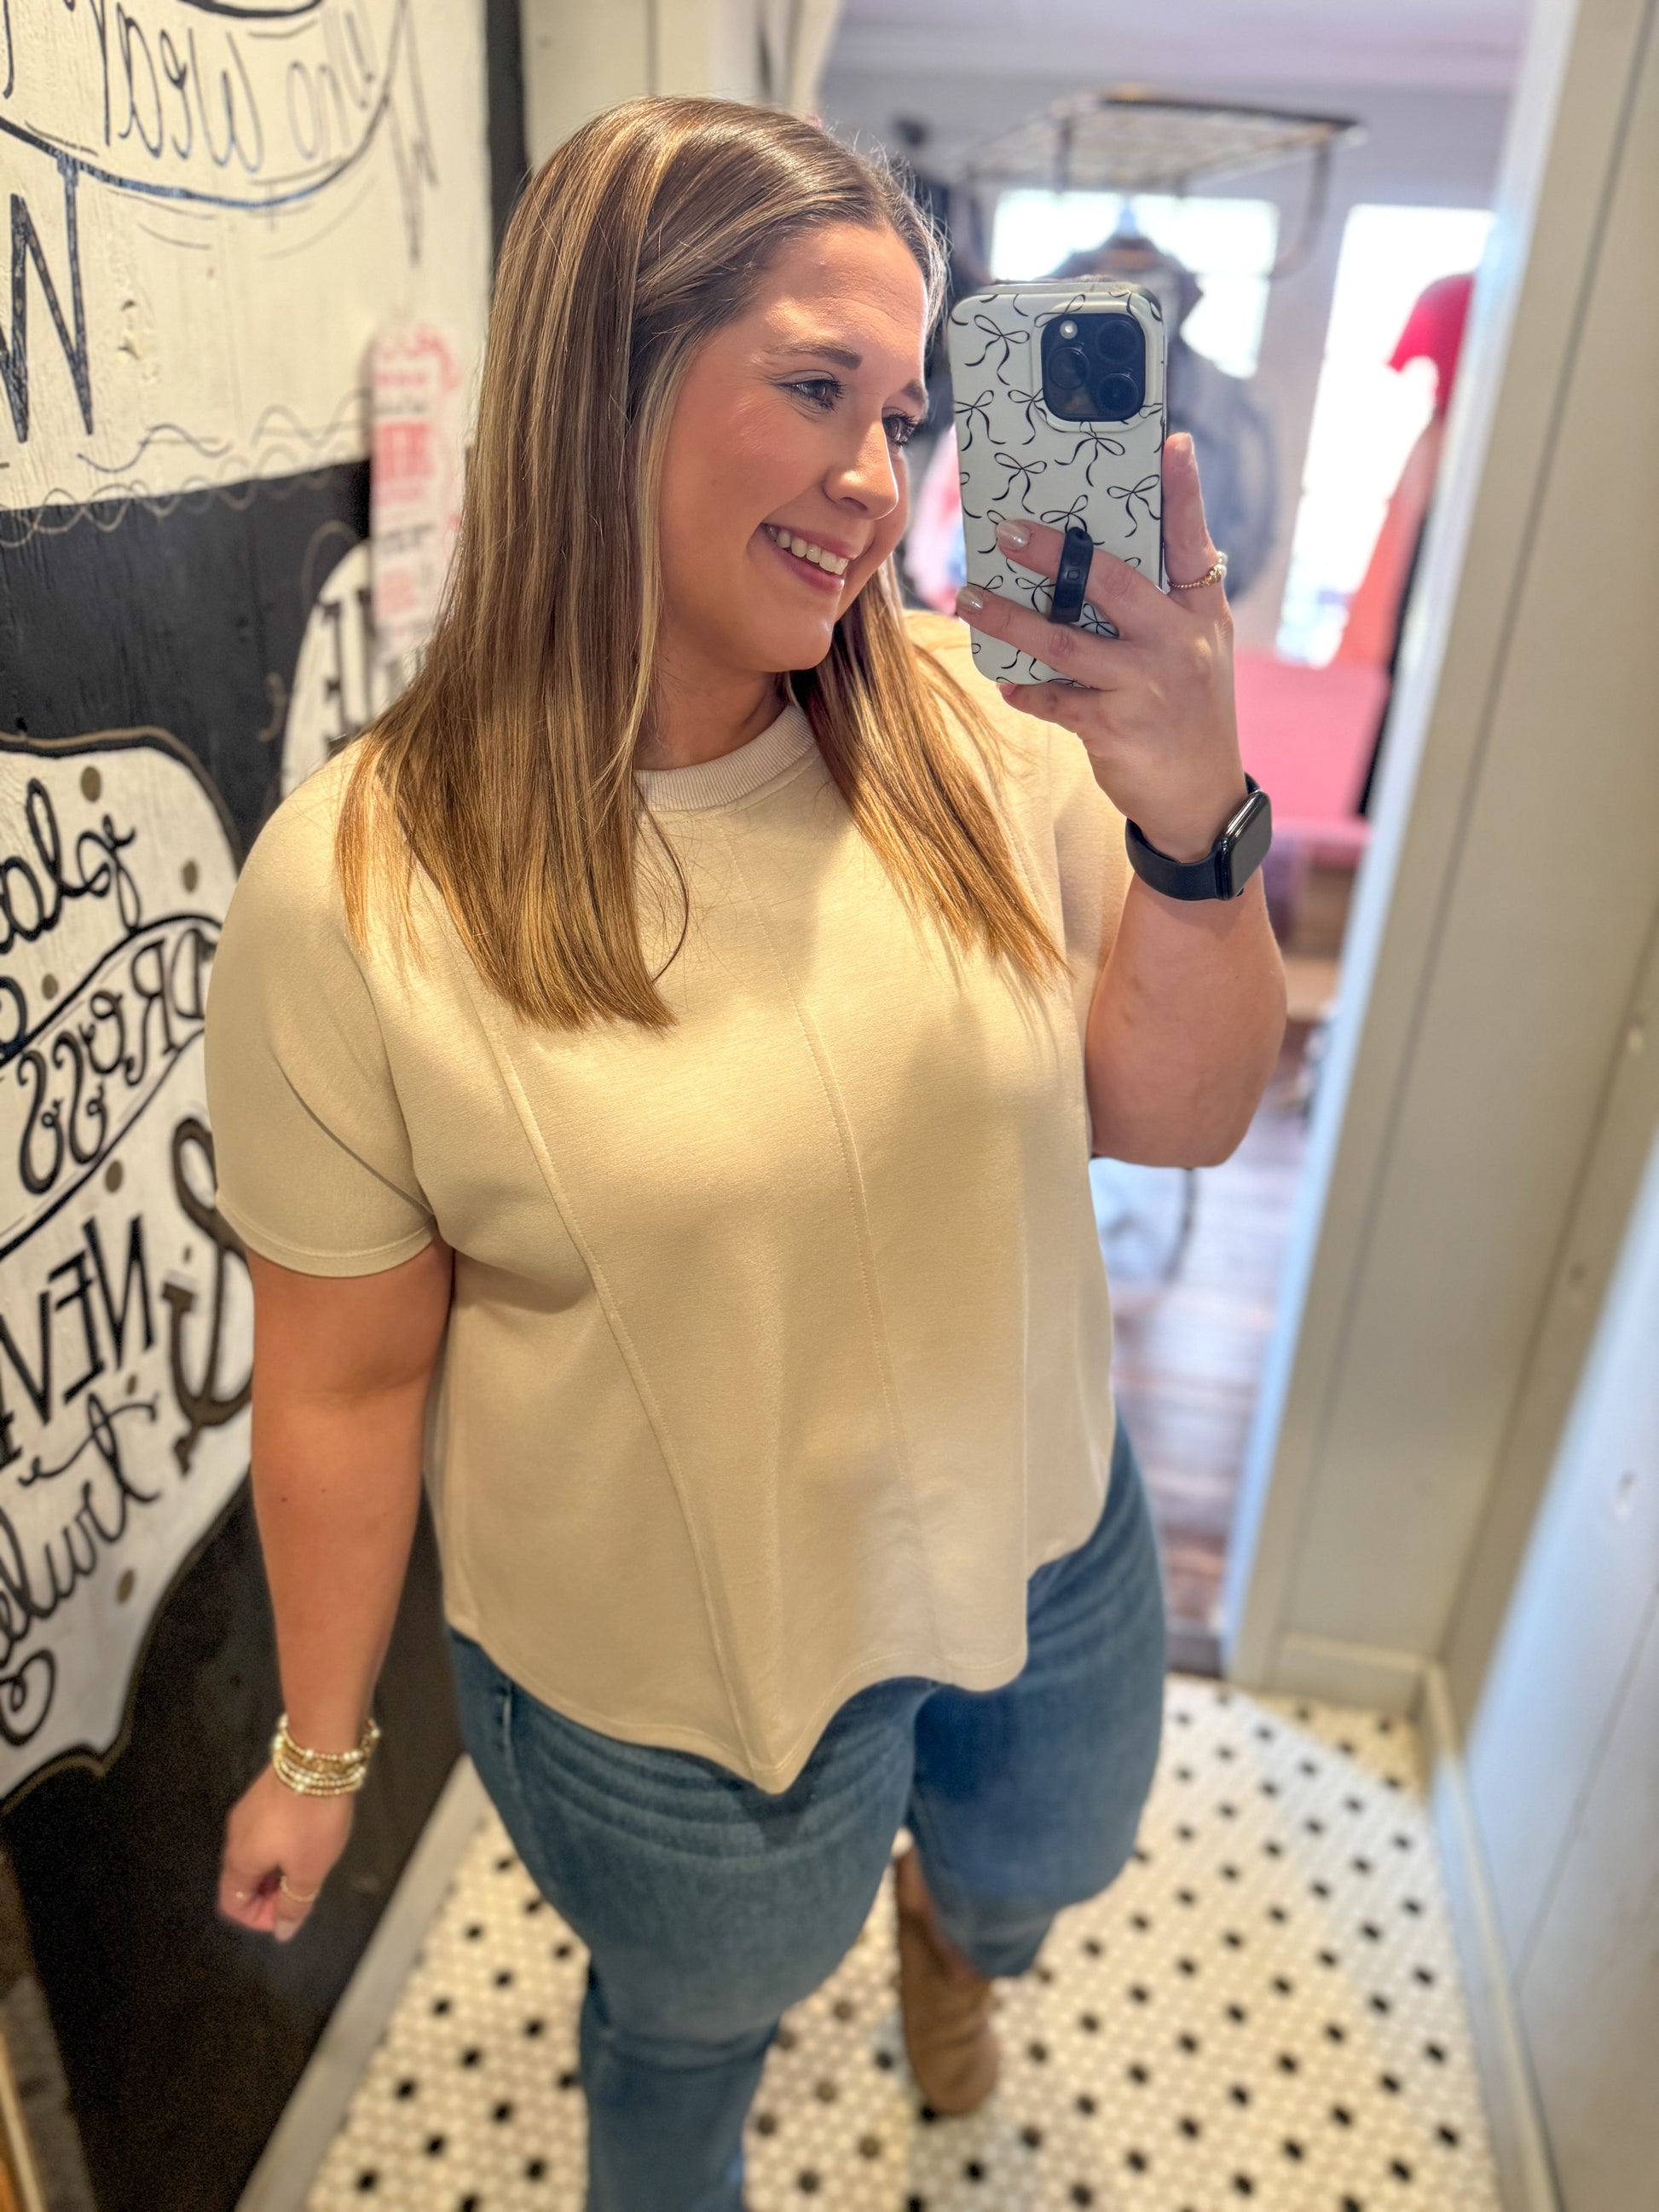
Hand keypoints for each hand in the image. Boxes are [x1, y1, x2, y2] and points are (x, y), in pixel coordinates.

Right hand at [218, 1765, 354, 1941]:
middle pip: (242, 1881)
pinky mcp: (263, 1795)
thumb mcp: (308, 1870)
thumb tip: (281, 1932)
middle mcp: (235, 1837)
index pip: (233, 1906)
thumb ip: (293, 1905)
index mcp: (239, 1861)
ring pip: (255, 1855)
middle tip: (304, 1889)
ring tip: (309, 1863)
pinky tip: (308, 1837)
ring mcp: (247, 1812)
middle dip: (270, 1894)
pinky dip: (281, 1846)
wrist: (317, 1755)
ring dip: (277, 1869)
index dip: (258, 1919)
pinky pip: (265, 1833)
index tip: (290, 1911)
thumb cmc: (312, 1819)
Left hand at [954, 433, 1245, 863]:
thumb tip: (1110, 552)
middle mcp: (1178, 644)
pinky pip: (1054, 700)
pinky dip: (1025, 687)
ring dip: (1011, 620)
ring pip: (1065, 644)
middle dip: (1055, 554)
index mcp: (1201, 615)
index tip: (1171, 444)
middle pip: (1112, 584)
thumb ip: (1169, 600)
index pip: (1193, 544)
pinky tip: (1003, 677)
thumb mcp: (1201, 648)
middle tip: (1008, 531)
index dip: (1185, 493)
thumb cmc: (1190, 709)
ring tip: (970, 599)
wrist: (1201, 797)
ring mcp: (1146, 687)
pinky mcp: (1114, 729)